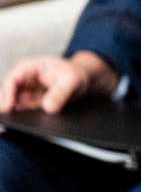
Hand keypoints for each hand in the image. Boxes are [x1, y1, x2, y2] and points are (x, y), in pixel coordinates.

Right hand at [0, 52, 118, 112]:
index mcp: (29, 67)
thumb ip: (60, 93)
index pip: (12, 80)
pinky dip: (22, 116)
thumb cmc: (75, 73)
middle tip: (8, 119)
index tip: (9, 107)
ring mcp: (26, 91)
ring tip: (17, 122)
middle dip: (7, 105)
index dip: (7, 94)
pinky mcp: (30, 102)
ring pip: (13, 103)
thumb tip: (48, 107)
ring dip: (14, 112)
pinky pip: (23, 110)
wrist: (82, 79)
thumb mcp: (71, 81)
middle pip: (8, 93)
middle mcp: (24, 79)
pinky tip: (26, 123)